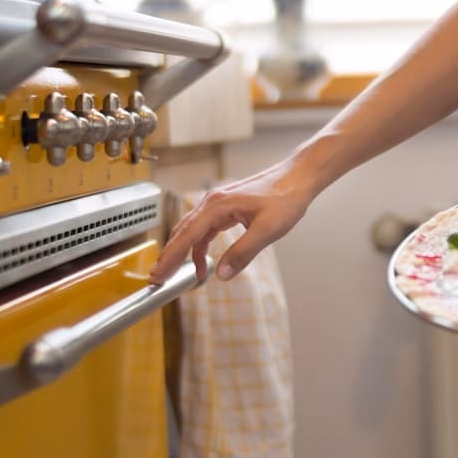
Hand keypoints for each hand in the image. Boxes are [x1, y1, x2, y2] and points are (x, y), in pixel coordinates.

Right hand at [148, 158, 314, 284]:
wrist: (298, 179)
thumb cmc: (285, 199)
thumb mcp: (267, 231)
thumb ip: (243, 253)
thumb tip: (221, 275)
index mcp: (218, 206)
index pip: (187, 236)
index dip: (171, 257)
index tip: (158, 275)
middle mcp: (213, 203)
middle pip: (183, 232)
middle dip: (170, 257)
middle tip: (158, 279)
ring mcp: (218, 204)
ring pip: (192, 231)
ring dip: (183, 253)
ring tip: (178, 274)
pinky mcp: (226, 208)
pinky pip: (205, 229)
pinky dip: (199, 246)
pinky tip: (202, 261)